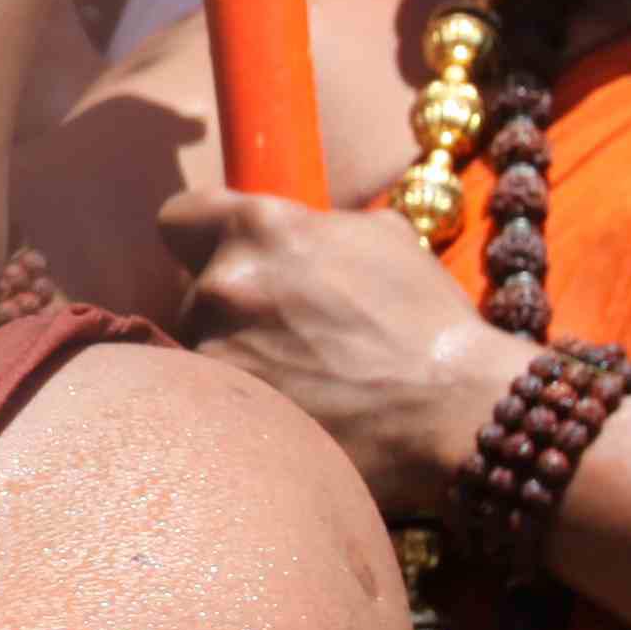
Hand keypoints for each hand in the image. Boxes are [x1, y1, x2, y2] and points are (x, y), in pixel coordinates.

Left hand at [158, 188, 527, 517]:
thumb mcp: (383, 237)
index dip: (199, 238)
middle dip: (230, 308)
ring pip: (200, 349)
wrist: (453, 405)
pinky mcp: (222, 412)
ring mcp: (215, 351)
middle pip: (192, 291)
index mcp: (260, 227)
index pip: (177, 217)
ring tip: (297, 381)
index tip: (220, 256)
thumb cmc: (428, 319)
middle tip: (282, 333)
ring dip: (236, 359)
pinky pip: (213, 399)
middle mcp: (224, 283)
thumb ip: (318, 228)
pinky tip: (290, 412)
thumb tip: (300, 236)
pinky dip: (243, 403)